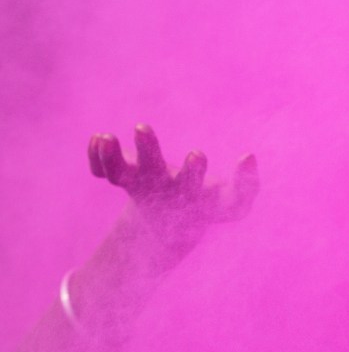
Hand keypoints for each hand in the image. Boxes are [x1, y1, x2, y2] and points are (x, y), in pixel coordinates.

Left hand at [87, 124, 258, 268]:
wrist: (170, 226)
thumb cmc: (208, 206)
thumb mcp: (233, 204)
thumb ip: (248, 185)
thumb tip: (249, 156)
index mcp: (188, 193)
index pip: (190, 184)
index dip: (193, 171)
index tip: (197, 154)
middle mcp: (160, 188)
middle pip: (150, 171)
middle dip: (147, 149)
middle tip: (141, 125)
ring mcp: (138, 184)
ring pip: (118, 174)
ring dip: (110, 157)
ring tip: (106, 137)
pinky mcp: (120, 178)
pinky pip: (101, 172)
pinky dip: (96, 158)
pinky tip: (99, 139)